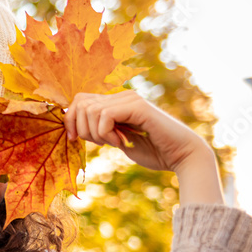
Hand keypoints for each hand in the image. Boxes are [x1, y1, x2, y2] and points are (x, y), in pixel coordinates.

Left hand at [65, 90, 223, 204]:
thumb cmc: (151, 150)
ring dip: (96, 133)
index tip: (73, 139)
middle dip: (81, 129)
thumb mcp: (116, 139)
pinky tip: (121, 142)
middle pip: (81, 104)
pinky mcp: (138, 107)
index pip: (79, 100)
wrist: (181, 155)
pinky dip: (106, 134)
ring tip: (115, 142)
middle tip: (101, 142)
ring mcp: (130, 99)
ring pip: (90, 110)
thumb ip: (99, 130)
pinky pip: (104, 115)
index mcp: (116, 102)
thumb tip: (73, 128)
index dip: (70, 120)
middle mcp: (122, 96)